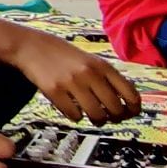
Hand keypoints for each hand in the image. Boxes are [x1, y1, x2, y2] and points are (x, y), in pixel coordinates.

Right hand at [3, 28, 143, 123]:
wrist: (32, 47)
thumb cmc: (63, 55)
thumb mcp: (90, 60)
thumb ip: (106, 78)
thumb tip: (125, 104)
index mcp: (102, 65)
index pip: (130, 92)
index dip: (134, 108)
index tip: (131, 113)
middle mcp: (90, 74)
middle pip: (115, 108)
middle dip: (115, 118)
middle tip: (109, 117)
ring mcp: (72, 83)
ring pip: (96, 115)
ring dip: (97, 120)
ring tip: (93, 117)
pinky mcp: (55, 92)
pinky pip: (75, 116)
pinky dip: (76, 117)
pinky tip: (73, 109)